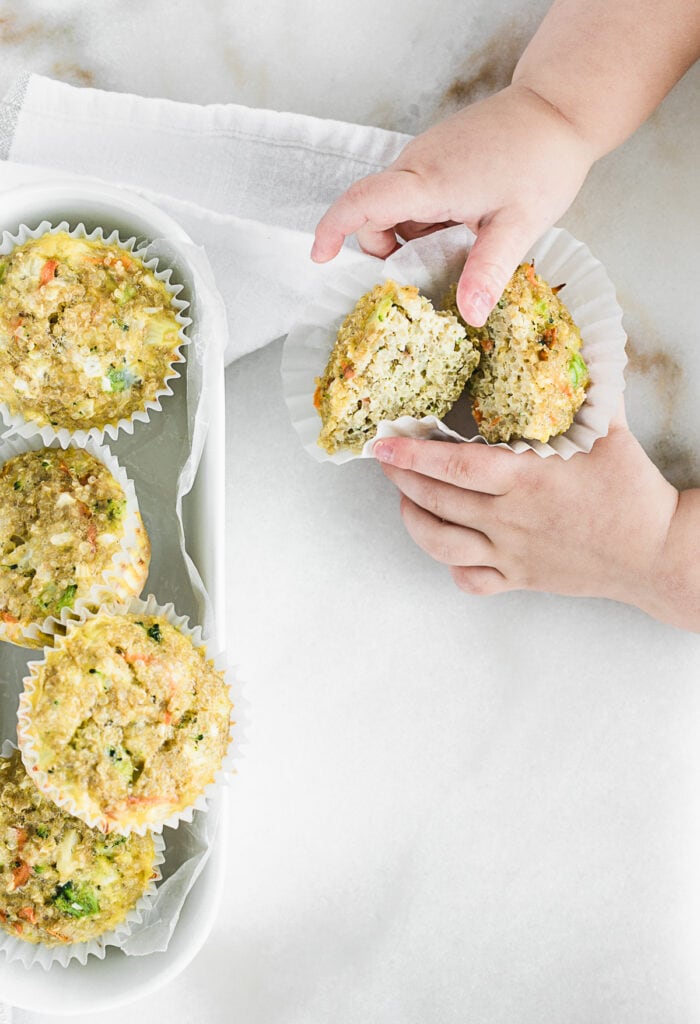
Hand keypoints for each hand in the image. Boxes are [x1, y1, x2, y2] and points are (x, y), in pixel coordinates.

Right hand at [311, 83, 594, 326]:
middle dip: (386, 251)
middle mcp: (417, 165)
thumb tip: (469, 316)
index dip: (333, 229)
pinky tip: (459, 229)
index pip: (362, 202)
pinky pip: (412, 196)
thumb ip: (489, 271)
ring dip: (408, 238)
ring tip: (452, 251)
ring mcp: (426, 158)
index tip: (320, 258)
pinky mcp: (436, 157)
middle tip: (425, 276)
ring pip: (394, 207)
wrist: (560, 106)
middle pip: (373, 213)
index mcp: (430, 181)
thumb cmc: (542, 159)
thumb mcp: (520, 224)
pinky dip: (423, 221)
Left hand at [372, 410, 697, 629]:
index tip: (385, 443)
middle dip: (402, 478)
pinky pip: (470, 581)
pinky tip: (447, 545)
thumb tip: (575, 343)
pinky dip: (451, 566)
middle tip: (386, 459)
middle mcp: (510, 520)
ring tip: (405, 498)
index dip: (414, 454)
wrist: (654, 553)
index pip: (455, 466)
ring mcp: (511, 555)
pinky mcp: (519, 579)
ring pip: (442, 545)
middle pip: (437, 501)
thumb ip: (587, 388)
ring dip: (415, 520)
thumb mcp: (609, 431)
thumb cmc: (632, 491)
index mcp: (526, 480)